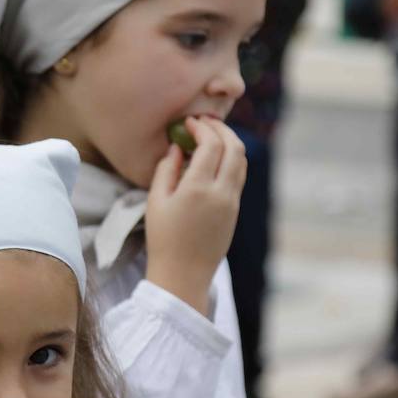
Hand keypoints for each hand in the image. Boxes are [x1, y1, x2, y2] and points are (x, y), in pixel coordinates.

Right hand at [144, 117, 245, 314]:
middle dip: (222, 130)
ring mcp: (232, 202)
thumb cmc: (163, 239)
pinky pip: (238, 177)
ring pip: (241, 161)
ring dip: (230, 144)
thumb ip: (167, 169)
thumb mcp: (156, 202)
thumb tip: (178, 147)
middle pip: (235, 148)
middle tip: (205, 123)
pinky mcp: (235, 211)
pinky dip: (231, 161)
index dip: (203, 128)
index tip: (190, 122)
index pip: (211, 144)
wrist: (183, 275)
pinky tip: (214, 161)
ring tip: (211, 138)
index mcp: (198, 189)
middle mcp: (221, 193)